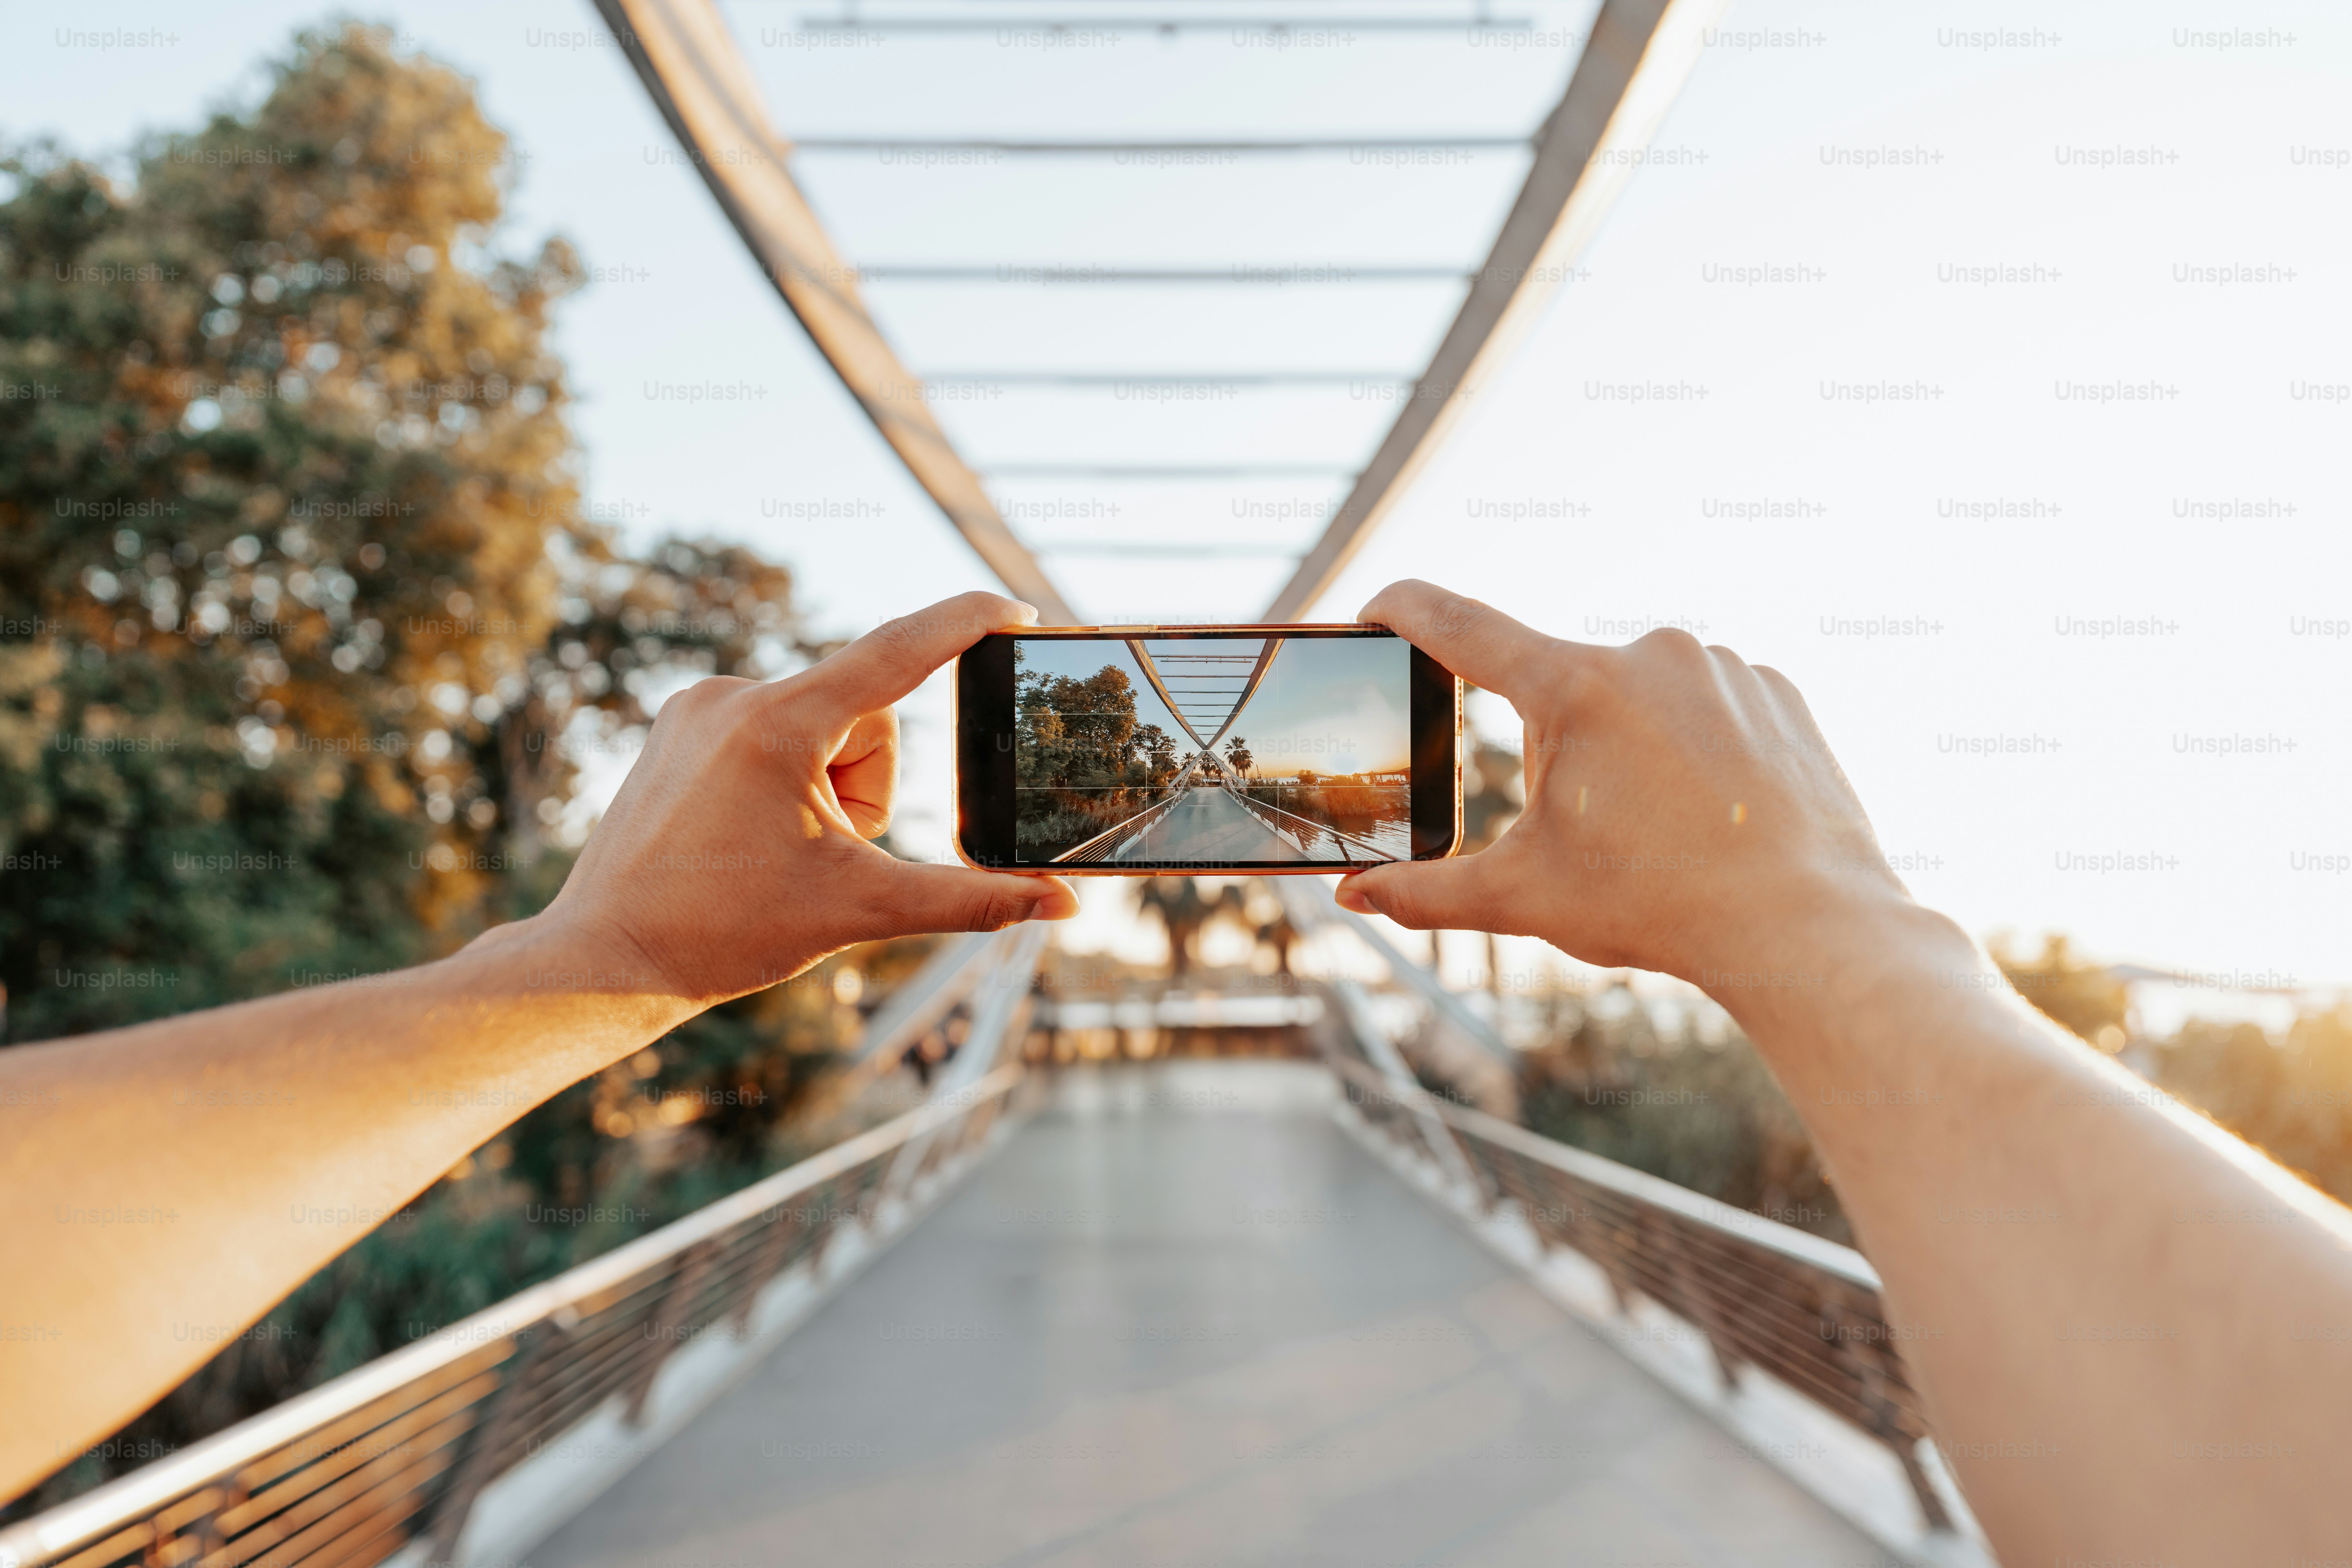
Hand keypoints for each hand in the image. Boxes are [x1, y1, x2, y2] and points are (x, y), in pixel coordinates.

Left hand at [539, 591, 1075, 1005]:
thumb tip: (1064, 907)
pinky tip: (746, 834)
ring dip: (826, 790)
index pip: (899, 652)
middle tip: (818, 854)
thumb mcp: (860, 909)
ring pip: (821, 730)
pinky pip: (774, 733)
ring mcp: (699, 707)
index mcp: (779, 724)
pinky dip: (787, 780)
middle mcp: (734, 695)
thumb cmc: (722, 935)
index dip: (965, 623)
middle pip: (864, 721)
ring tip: (775, 850)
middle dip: (864, 790)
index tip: (1014, 607)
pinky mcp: (680, 725)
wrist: (607, 958)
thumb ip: (971, 899)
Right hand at [1337, 580, 1907, 1003]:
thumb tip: (1352, 899)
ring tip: (1662, 826)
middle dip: (1558, 749)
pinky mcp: (1776, 688)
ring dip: (1628, 748)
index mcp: (1574, 689)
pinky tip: (1711, 807)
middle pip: (1562, 687)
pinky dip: (1693, 746)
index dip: (1404, 610)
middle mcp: (1650, 653)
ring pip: (1638, 697)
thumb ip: (1428, 893)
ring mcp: (1722, 665)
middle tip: (1593, 826)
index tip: (1375, 608)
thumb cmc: (1659, 908)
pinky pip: (1708, 702)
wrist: (1805, 925)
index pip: (1459, 623)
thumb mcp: (1526, 896)